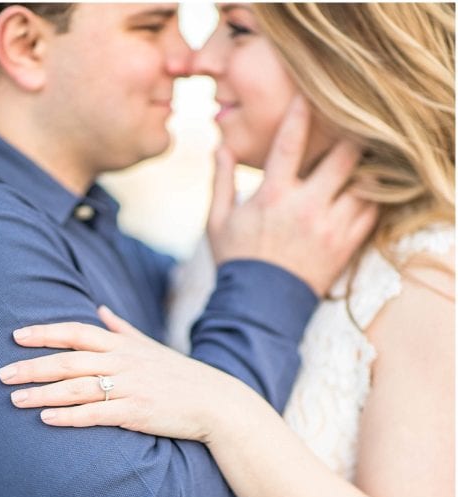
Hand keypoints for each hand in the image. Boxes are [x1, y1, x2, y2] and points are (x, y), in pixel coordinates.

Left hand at [0, 306, 250, 440]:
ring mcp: (129, 387)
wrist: (216, 402)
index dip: (45, 332)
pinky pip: (96, 414)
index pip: (76, 332)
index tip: (16, 336)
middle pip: (69, 360)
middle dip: (32, 365)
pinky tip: (46, 418)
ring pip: (77, 387)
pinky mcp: (135, 412)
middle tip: (1, 372)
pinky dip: (69, 416)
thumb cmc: (179, 375)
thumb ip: (121, 329)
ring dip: (43, 393)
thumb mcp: (150, 345)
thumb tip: (100, 310)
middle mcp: (122, 362)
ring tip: (14, 398)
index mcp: (122, 345)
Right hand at [209, 96, 377, 295]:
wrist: (259, 305)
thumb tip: (220, 146)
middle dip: (350, 136)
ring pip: (365, 181)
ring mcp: (330, 225)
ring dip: (365, 166)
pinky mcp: (347, 243)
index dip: (300, 114)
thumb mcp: (218, 221)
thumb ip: (222, 180)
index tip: (308, 94)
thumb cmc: (236, 260)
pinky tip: (367, 187)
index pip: (289, 144)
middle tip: (353, 124)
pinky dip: (374, 195)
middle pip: (344, 156)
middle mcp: (305, 207)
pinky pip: (374, 209)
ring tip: (365, 154)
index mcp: (272, 196)